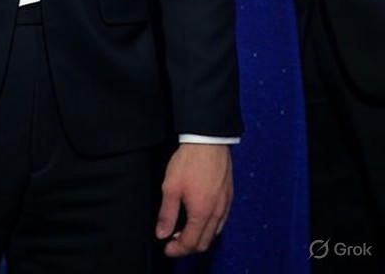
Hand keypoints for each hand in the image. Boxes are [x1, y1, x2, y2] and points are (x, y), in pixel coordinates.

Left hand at [156, 143, 232, 257]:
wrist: (208, 141)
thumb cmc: (189, 162)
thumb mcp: (171, 187)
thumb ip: (167, 214)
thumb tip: (162, 234)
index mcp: (202, 214)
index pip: (190, 243)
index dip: (177, 250)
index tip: (166, 249)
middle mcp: (217, 214)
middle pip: (205, 242)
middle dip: (188, 247)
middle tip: (174, 242)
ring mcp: (225, 205)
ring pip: (215, 233)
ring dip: (200, 237)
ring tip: (184, 230)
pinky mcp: (229, 196)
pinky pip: (221, 221)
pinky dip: (210, 227)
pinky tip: (200, 217)